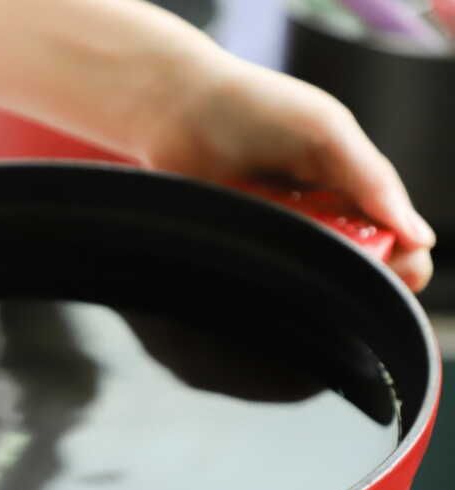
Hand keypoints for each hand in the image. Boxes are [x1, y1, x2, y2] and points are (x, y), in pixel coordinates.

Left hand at [138, 58, 434, 291]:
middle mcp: (319, 213)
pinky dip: (272, 277)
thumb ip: (373, 179)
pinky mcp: (240, 247)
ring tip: (296, 250)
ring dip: (313, 276)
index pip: (395, 237)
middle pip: (357, 264)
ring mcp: (278, 233)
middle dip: (360, 272)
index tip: (396, 267)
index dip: (402, 258)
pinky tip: (266, 265)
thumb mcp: (326, 132)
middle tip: (343, 263)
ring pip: (312, 276)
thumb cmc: (252, 107)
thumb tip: (420, 237)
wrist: (175, 109)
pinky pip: (266, 278)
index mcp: (352, 184)